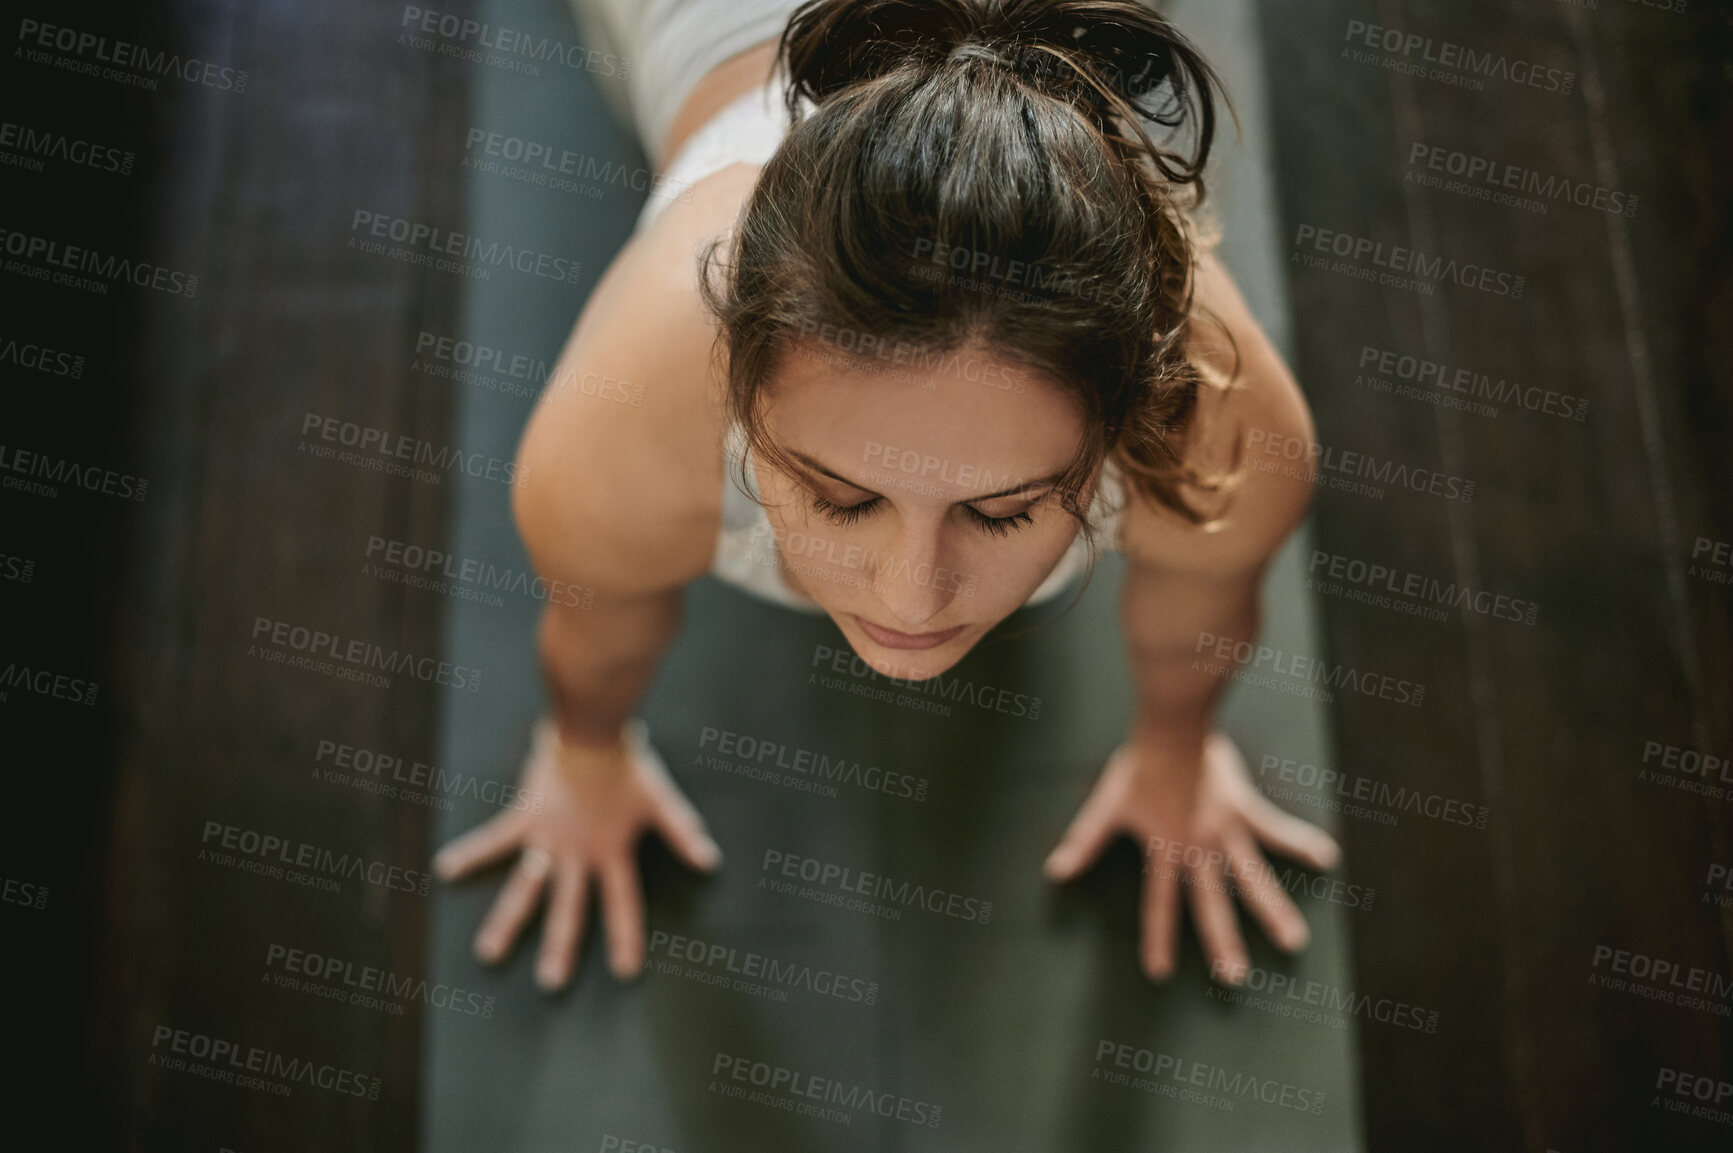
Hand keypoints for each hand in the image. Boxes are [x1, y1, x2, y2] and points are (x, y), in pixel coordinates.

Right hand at [433, 718, 721, 990]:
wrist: (592, 730)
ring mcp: (548, 839)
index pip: (622, 902)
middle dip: (562, 947)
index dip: (625, 935)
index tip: (624, 971)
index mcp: (611, 852)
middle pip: (569, 908)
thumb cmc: (628, 764)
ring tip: (488, 954)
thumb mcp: (661, 800)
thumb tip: (711, 861)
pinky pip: (495, 839)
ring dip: (508, 922)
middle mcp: (577, 854)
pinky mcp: (526, 817)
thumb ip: (683, 832)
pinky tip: (446, 868)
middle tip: (551, 984)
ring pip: (526, 889)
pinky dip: (471, 853)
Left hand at [1044, 732, 1339, 983]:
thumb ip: (1085, 841)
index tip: (1160, 974)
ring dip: (1273, 910)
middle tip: (1235, 979)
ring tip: (1294, 942)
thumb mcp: (1107, 806)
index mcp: (1165, 850)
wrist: (1170, 728)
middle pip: (1211, 904)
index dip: (1157, 938)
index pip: (1159, 903)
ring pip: (1253, 879)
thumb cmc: (1137, 766)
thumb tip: (1055, 870)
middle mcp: (1198, 849)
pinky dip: (1302, 841)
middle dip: (1223, 942)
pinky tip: (1327, 855)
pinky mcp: (1244, 809)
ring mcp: (1225, 832)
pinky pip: (1277, 828)